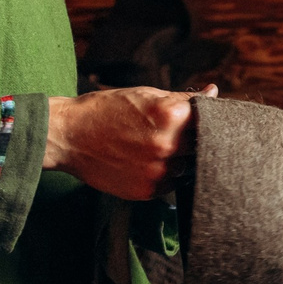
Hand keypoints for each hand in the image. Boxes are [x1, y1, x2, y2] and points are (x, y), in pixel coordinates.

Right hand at [43, 84, 215, 198]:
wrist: (68, 134)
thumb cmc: (107, 110)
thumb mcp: (146, 95)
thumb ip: (184, 98)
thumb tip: (214, 92)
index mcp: (172, 116)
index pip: (209, 121)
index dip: (206, 121)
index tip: (199, 122)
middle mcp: (169, 145)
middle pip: (202, 147)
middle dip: (192, 141)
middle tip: (174, 137)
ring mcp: (158, 171)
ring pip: (186, 169)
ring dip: (178, 161)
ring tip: (152, 149)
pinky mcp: (148, 191)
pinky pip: (170, 186)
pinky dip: (163, 176)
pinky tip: (144, 163)